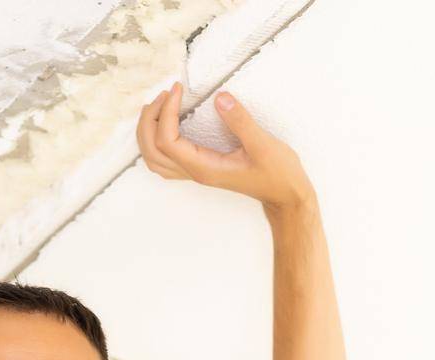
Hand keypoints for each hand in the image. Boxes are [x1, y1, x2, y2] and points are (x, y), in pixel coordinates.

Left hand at [136, 80, 314, 212]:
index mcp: (205, 167)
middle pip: (152, 150)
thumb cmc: (277, 174)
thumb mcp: (263, 144)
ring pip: (154, 158)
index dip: (166, 112)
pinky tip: (166, 122)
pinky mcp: (201, 168)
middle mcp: (195, 172)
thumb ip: (240, 121)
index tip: (178, 89)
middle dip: (150, 119)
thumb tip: (220, 98)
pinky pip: (165, 160)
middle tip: (165, 93)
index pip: (167, 141)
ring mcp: (196, 172)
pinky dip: (157, 141)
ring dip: (148, 131)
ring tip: (160, 105)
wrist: (285, 196)